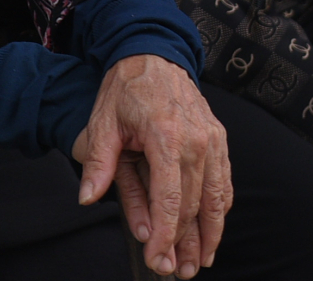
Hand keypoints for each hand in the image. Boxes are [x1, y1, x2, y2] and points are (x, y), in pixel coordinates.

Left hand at [72, 55, 230, 277]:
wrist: (155, 53)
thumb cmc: (126, 89)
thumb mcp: (103, 122)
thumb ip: (99, 163)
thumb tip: (88, 197)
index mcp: (166, 137)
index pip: (169, 199)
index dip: (165, 236)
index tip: (157, 261)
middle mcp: (196, 140)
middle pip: (194, 204)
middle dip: (185, 243)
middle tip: (176, 273)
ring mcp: (212, 138)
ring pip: (216, 197)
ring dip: (210, 233)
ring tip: (201, 262)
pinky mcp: (219, 137)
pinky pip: (225, 179)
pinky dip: (221, 207)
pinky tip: (214, 228)